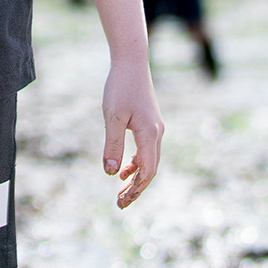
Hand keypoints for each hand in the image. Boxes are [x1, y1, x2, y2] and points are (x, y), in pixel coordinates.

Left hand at [102, 58, 163, 208]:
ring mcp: (155, 128)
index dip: (136, 189)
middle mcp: (157, 133)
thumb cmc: (120, 87)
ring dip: (136, 177)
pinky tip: (123, 170)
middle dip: (136, 188)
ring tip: (121, 192)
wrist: (131, 62)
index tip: (122, 202)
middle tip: (120, 204)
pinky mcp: (149, 123)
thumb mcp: (112, 117)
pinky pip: (146, 150)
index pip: (147, 170)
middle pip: (150, 169)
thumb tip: (111, 173)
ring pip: (149, 161)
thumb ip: (112, 145)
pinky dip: (136, 163)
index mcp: (150, 134)